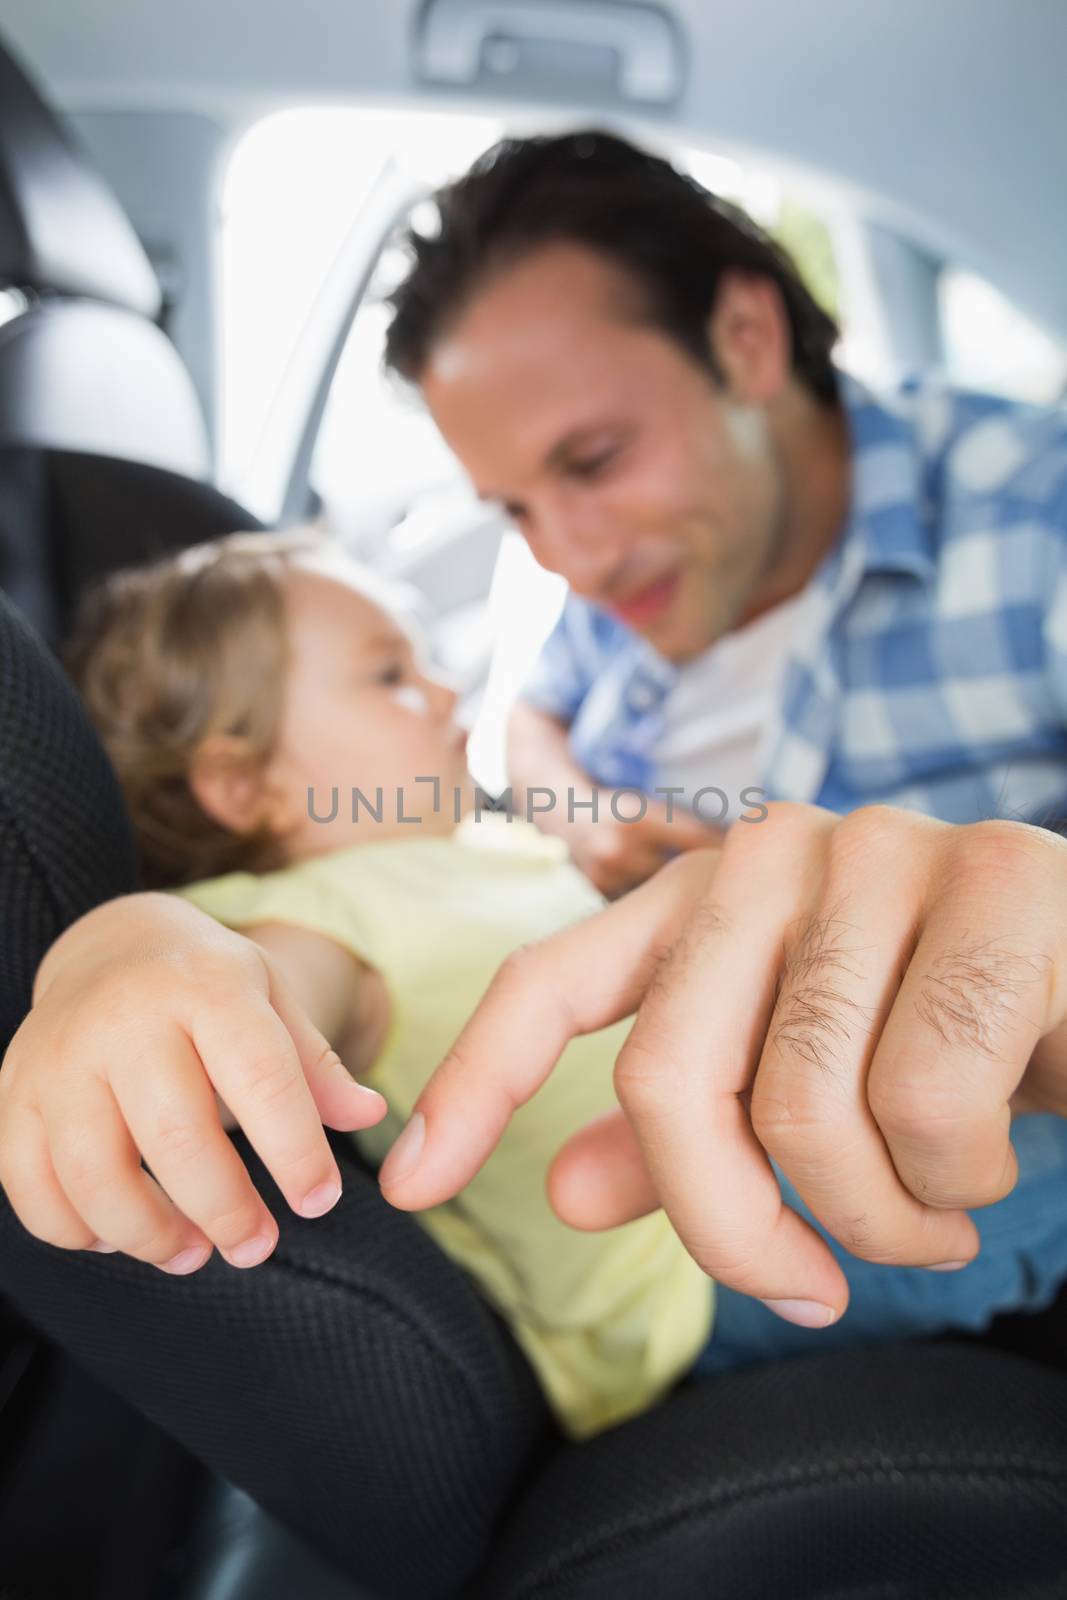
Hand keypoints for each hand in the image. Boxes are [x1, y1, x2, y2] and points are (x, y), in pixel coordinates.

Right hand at [0, 894, 385, 1272]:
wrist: (109, 945)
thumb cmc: (205, 986)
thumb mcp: (271, 999)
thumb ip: (317, 1065)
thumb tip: (369, 1114)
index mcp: (204, 986)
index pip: (259, 1079)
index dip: (295, 1152)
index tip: (319, 1201)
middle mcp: (123, 1017)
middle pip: (175, 1138)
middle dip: (225, 1210)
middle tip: (256, 1246)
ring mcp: (58, 1056)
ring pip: (94, 1174)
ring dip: (149, 1234)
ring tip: (192, 1252)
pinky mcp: (14, 1093)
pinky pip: (29, 1185)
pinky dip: (73, 1229)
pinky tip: (118, 1236)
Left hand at [379, 805, 1066, 1326]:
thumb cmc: (940, 1034)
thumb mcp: (799, 1085)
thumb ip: (686, 1131)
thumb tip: (564, 1194)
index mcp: (704, 893)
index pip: (551, 980)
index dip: (474, 1084)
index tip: (408, 1187)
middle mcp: (772, 852)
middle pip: (669, 1080)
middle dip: (730, 1227)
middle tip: (805, 1288)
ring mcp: (882, 853)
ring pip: (807, 1110)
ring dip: (875, 1217)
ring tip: (928, 1211)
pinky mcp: (998, 885)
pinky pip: (929, 1106)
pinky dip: (957, 1182)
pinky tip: (989, 1161)